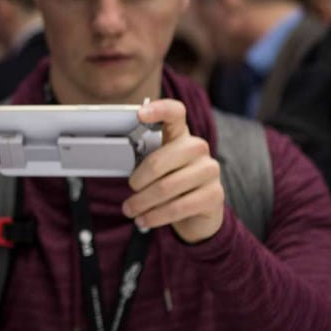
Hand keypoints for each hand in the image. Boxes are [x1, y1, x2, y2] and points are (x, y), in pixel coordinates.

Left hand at [122, 99, 224, 242]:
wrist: (197, 212)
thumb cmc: (170, 182)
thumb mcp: (155, 166)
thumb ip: (141, 157)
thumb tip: (116, 158)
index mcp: (180, 134)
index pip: (174, 112)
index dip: (158, 109)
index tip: (139, 114)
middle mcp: (198, 148)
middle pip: (159, 160)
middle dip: (137, 180)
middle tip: (129, 190)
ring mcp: (209, 171)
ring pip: (166, 187)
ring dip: (142, 202)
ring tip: (130, 210)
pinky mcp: (214, 195)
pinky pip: (178, 207)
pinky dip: (155, 216)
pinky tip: (144, 220)